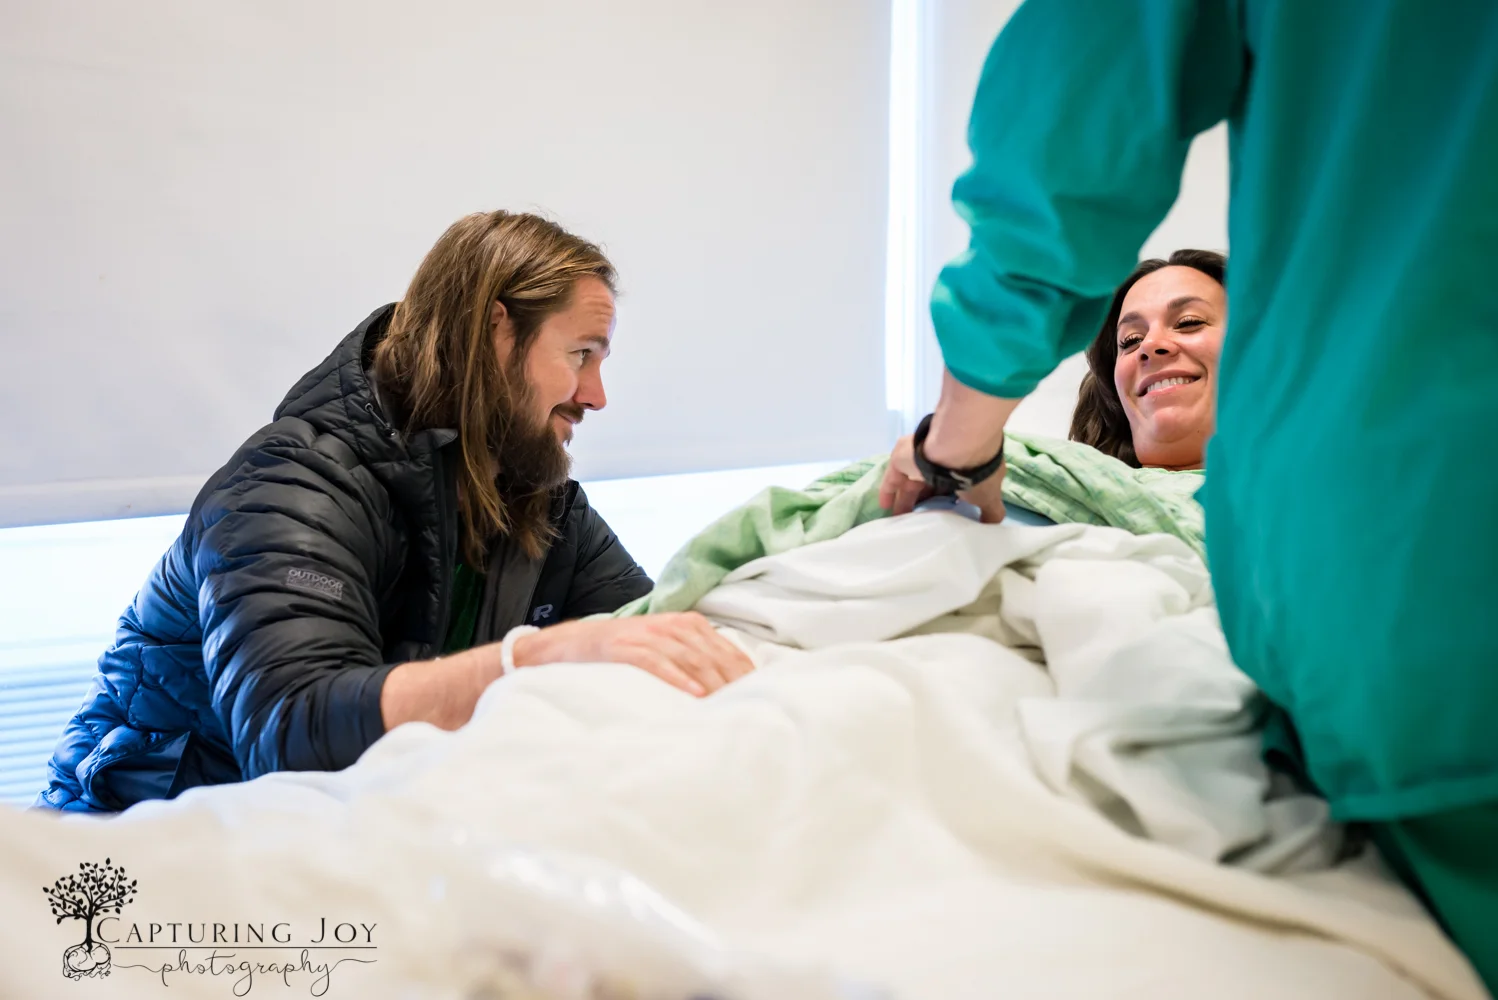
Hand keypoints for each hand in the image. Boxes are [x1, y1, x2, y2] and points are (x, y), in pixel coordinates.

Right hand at [511, 612, 754, 696]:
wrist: (572, 644)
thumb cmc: (625, 653)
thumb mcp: (665, 649)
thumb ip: (695, 659)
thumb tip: (730, 688)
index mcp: (688, 624)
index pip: (728, 651)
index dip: (746, 675)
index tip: (764, 699)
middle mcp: (673, 625)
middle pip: (715, 656)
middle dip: (735, 682)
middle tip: (753, 710)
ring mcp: (649, 635)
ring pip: (691, 658)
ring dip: (712, 683)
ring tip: (730, 706)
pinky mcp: (626, 647)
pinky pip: (657, 662)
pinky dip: (676, 677)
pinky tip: (692, 695)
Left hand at [878, 431, 1008, 522]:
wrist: (958, 446)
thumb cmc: (975, 473)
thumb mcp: (989, 497)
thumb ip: (991, 512)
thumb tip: (991, 527)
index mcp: (962, 468)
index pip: (951, 488)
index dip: (945, 502)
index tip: (941, 518)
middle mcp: (940, 461)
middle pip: (928, 486)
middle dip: (923, 503)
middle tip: (916, 523)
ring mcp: (920, 458)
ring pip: (909, 483)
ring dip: (904, 502)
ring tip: (899, 522)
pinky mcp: (902, 458)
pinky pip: (892, 478)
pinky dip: (888, 492)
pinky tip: (885, 507)